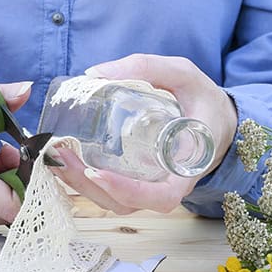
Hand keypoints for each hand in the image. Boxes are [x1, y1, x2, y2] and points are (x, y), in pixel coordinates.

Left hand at [51, 54, 236, 213]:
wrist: (217, 120)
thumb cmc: (203, 99)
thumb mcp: (183, 74)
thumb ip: (146, 67)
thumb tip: (93, 74)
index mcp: (187, 168)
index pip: (161, 197)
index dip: (129, 192)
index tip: (98, 173)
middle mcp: (167, 186)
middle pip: (125, 204)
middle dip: (88, 186)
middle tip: (60, 156)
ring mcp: (149, 188)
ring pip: (112, 202)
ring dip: (79, 185)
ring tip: (54, 157)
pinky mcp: (135, 182)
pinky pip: (107, 192)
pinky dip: (81, 181)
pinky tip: (60, 161)